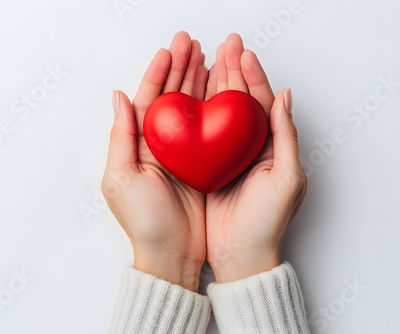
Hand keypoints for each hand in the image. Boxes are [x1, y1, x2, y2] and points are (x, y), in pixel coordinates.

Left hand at [102, 32, 208, 291]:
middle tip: (192, 43)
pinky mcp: (201, 165)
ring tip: (208, 57)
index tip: (170, 50)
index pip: (148, 100)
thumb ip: (122, 135)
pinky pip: (208, 130)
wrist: (171, 254)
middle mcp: (159, 146)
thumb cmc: (144, 221)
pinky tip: (220, 91)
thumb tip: (118, 97)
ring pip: (190, 109)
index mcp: (137, 146)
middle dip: (180, 69)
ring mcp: (181, 155)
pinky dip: (213, 108)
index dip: (158, 73)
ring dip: (197, 83)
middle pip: (171, 99)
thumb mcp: (122, 178)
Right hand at [205, 34, 307, 282]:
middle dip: (231, 71)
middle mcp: (246, 147)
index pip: (260, 102)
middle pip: (237, 101)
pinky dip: (194, 112)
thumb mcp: (286, 179)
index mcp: (270, 146)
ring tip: (202, 59)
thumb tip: (285, 95)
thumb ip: (286, 136)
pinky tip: (187, 96)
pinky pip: (198, 133)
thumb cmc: (267, 221)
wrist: (241, 255)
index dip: (252, 75)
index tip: (241, 53)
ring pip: (217, 113)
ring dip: (211, 85)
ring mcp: (224, 156)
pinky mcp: (206, 167)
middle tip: (222, 46)